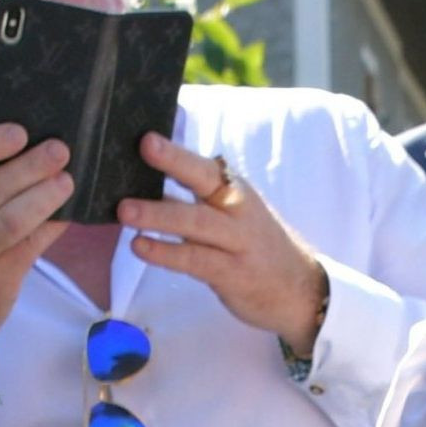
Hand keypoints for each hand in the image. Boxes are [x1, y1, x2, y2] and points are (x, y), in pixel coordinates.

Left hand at [119, 133, 329, 351]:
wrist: (299, 289)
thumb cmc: (255, 247)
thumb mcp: (231, 215)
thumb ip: (193, 200)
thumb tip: (143, 185)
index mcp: (234, 190)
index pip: (203, 165)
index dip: (176, 151)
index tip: (148, 137)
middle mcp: (237, 209)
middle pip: (204, 181)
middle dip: (174, 162)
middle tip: (144, 147)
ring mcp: (237, 242)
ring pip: (196, 222)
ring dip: (159, 215)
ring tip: (126, 210)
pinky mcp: (232, 274)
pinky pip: (194, 260)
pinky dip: (166, 253)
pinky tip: (141, 247)